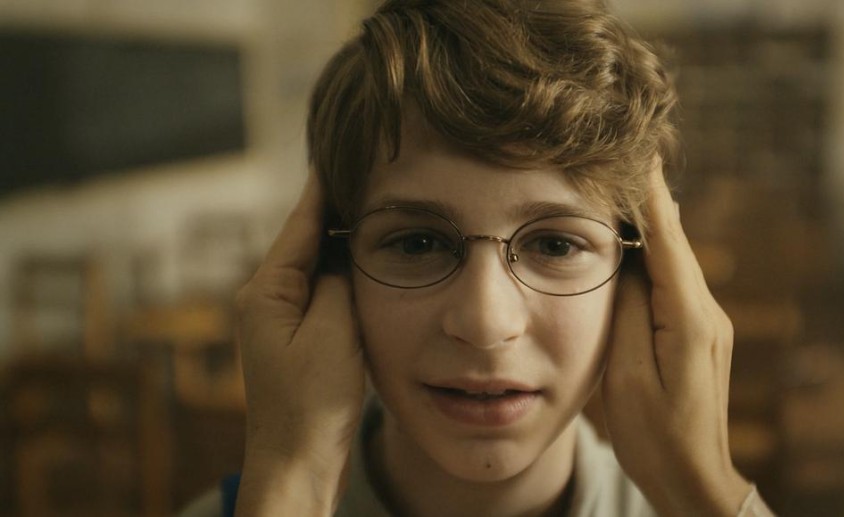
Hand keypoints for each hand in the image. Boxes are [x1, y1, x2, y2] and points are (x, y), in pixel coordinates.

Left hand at [234, 172, 364, 515]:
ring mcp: (285, 318)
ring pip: (322, 266)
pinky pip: (329, 293)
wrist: (298, 462)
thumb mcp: (332, 332)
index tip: (345, 147)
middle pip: (311, 239)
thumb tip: (345, 248)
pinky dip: (351, 275)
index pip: (303, 222)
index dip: (326, 185)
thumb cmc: (312, 404)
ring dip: (349, 243)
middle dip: (343, 210)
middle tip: (378, 175)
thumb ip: (339, 281)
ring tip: (383, 209)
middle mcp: (270, 298)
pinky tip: (375, 264)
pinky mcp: (303, 338)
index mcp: (268, 290)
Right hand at [603, 166, 750, 515]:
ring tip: (623, 185)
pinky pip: (674, 282)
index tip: (638, 148)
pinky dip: (654, 254)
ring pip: (674, 260)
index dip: (650, 192)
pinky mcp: (700, 334)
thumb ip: (628, 312)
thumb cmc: (654, 435)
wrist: (694, 477)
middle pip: (674, 241)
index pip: (668, 238)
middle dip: (648, 198)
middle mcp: (707, 312)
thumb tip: (628, 262)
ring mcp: (708, 323)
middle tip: (624, 154)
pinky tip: (635, 240)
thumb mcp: (627, 376)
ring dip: (649, 224)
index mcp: (689, 318)